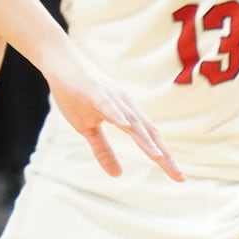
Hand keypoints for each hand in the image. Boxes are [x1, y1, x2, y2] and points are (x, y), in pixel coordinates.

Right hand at [41, 42, 181, 180]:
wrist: (60, 61)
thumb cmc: (76, 94)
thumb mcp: (88, 129)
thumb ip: (103, 151)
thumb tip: (117, 175)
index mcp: (126, 115)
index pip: (150, 139)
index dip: (165, 158)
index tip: (179, 178)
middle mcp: (125, 105)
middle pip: (149, 132)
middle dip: (164, 154)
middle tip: (179, 176)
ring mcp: (110, 96)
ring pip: (131, 120)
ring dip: (145, 139)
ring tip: (158, 157)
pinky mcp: (93, 90)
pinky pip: (107, 104)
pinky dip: (117, 115)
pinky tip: (125, 126)